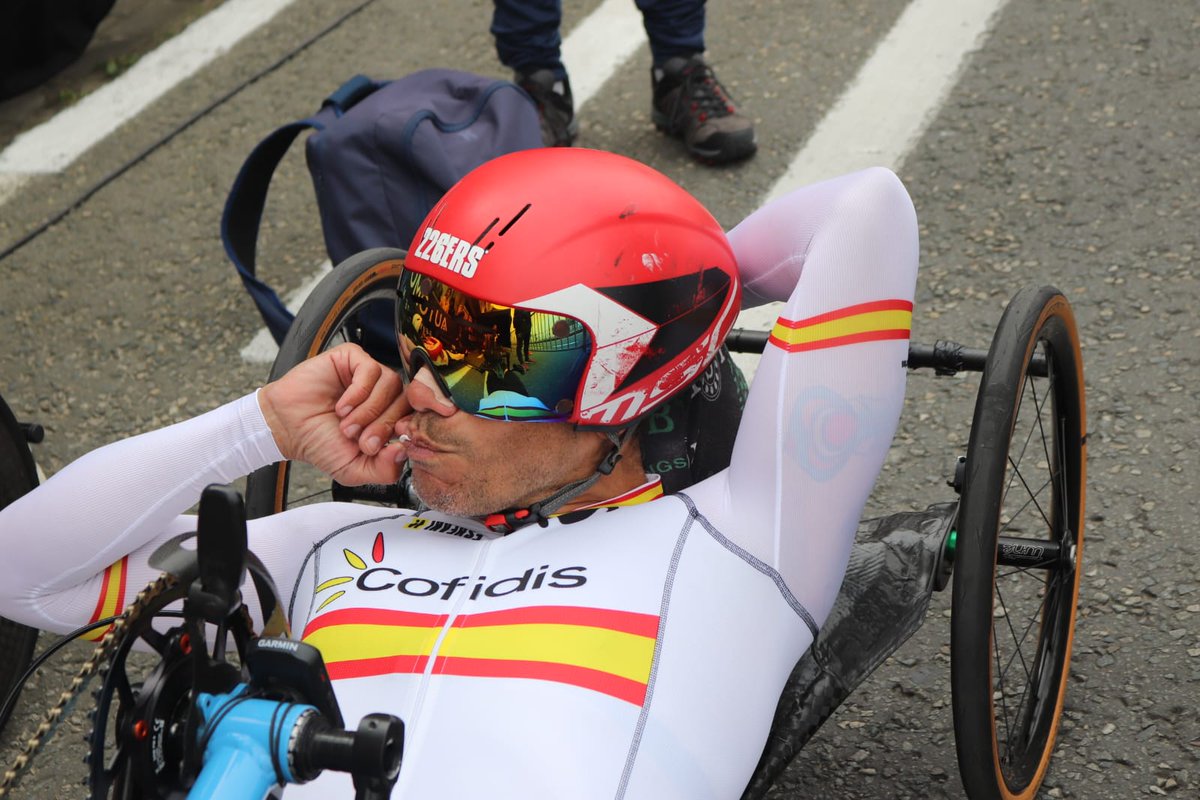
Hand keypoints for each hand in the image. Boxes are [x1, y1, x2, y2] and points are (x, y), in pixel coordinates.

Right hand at [258, 343, 410, 485]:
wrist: (286, 428)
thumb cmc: (320, 444)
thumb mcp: (355, 469)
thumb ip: (384, 470)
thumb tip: (404, 452)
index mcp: (389, 416)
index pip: (415, 418)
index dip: (401, 434)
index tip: (377, 448)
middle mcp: (383, 394)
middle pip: (405, 401)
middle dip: (383, 425)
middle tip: (358, 440)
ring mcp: (368, 375)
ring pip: (391, 383)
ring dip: (369, 410)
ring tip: (346, 424)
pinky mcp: (351, 359)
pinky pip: (370, 369)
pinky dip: (359, 392)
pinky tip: (342, 406)